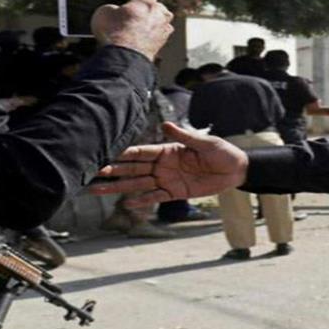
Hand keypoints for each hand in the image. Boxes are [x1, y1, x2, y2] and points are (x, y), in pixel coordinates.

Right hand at [89, 122, 247, 207]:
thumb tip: (167, 124)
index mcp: (167, 150)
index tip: (104, 154)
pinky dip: (142, 201)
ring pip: (138, 185)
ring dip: (119, 187)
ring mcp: (167, 180)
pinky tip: (127, 204)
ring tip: (98, 190)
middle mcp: (163, 165)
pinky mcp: (176, 193)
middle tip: (92, 173)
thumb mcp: (205, 143)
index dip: (123, 154)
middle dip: (113, 171)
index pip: (140, 152)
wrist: (236, 170)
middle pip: (133, 169)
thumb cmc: (222, 151)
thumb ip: (184, 136)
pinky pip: (155, 197)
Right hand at [92, 0, 174, 60]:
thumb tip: (117, 12)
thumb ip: (113, 6)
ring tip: (130, 24)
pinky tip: (134, 37)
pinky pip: (155, 34)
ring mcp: (163, 30)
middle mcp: (160, 15)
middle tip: (127, 10)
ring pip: (157, 20)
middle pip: (154, 5)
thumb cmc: (114, 32)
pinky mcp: (161, 45)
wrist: (124, 58)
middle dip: (140, 6)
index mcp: (148, 2)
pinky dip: (146, 34)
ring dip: (146, 20)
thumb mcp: (104, 11)